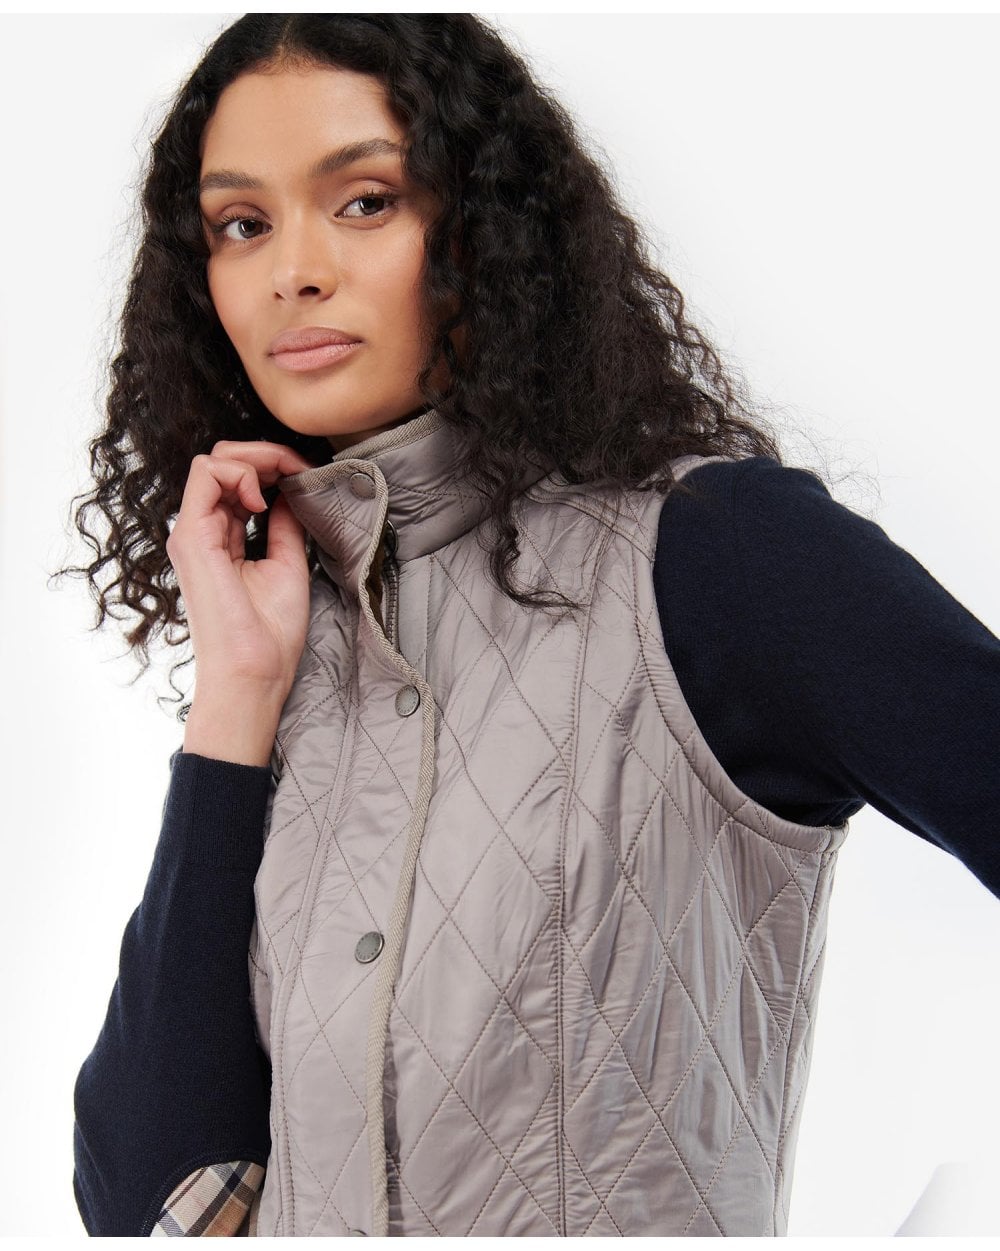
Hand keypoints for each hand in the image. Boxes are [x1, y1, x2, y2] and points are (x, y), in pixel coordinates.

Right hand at [166, 440, 313, 703]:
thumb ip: (285, 524)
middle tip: (300, 469)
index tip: (308, 476)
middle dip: (266, 454)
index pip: (239, 480)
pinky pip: (206, 474)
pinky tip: (264, 498)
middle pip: (223, 461)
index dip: (275, 467)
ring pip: (213, 460)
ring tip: (285, 480)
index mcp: (222, 538)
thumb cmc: (270, 634)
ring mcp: (193, 532)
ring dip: (257, 458)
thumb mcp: (287, 563)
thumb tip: (292, 489)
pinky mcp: (191, 537)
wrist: (254, 673)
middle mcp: (202, 531)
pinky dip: (241, 472)